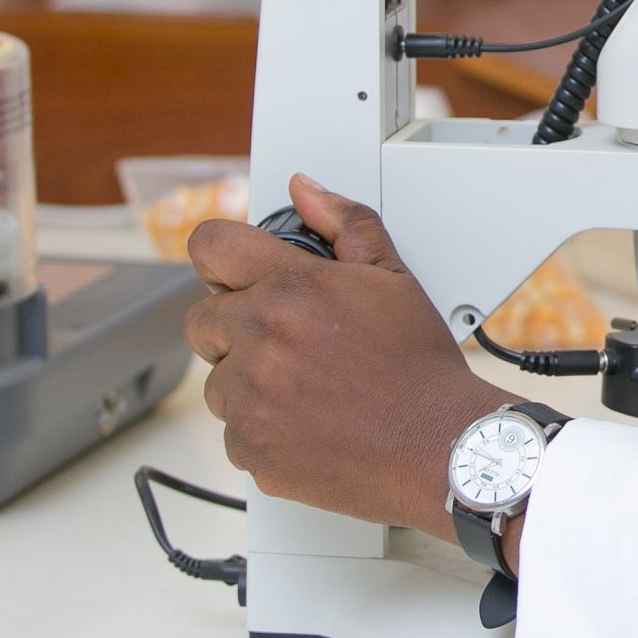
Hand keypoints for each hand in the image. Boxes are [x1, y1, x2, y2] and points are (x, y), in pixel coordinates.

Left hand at [183, 174, 503, 536]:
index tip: (231, 274)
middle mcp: (260, 337)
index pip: (210, 246)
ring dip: (248, 383)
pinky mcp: (250, 448)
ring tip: (306, 388)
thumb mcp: (392, 277)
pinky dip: (261, 430)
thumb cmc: (417, 366)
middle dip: (235, 329)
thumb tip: (305, 190)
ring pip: (217, 383)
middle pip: (200, 322)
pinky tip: (308, 422)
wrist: (436, 444)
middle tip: (285, 343)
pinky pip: (232, 433)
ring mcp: (249, 397)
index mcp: (289, 286)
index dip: (220, 258)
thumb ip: (343, 222)